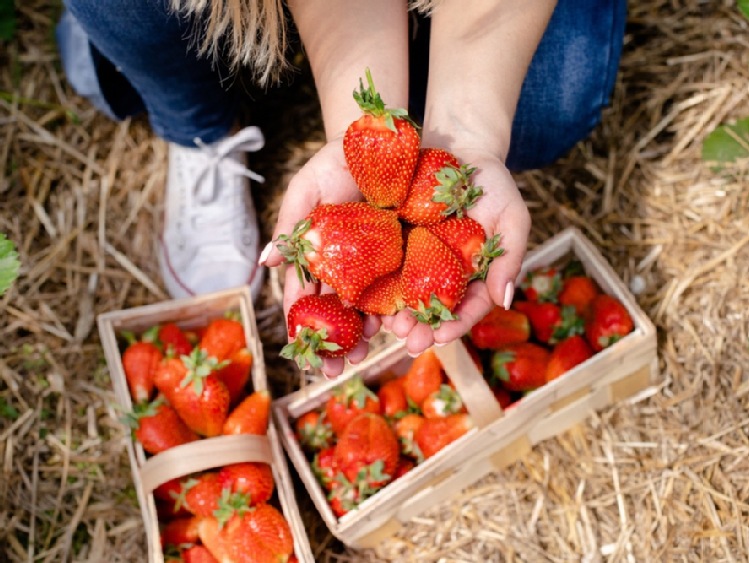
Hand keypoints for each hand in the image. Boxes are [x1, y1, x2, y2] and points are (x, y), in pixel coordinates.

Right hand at [262, 138, 380, 376]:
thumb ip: (289, 227)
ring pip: (368, 308)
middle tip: (337, 369)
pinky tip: (400, 328)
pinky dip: (399, 311)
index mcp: (317, 257)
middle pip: (336, 313)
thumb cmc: (336, 163)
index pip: (305, 299)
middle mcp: (344, 267)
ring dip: (366, 336)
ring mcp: (375, 265)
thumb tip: (264, 264)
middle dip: (336, 344)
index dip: (303, 328)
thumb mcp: (307, 189)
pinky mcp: (405, 256)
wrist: (382, 140)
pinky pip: (401, 289)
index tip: (305, 356)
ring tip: (366, 356)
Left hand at [380, 149, 530, 354]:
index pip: (469, 307)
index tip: (441, 336)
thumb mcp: (511, 216)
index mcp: (475, 274)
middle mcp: (445, 273)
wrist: (458, 147)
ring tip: (388, 327)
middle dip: (422, 329)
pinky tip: (366, 300)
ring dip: (398, 316)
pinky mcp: (394, 243)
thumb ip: (510, 257)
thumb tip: (505, 300)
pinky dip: (376, 287)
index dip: (457, 324)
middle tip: (408, 340)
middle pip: (434, 309)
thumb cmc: (492, 183)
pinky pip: (384, 269)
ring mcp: (418, 260)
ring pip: (407, 296)